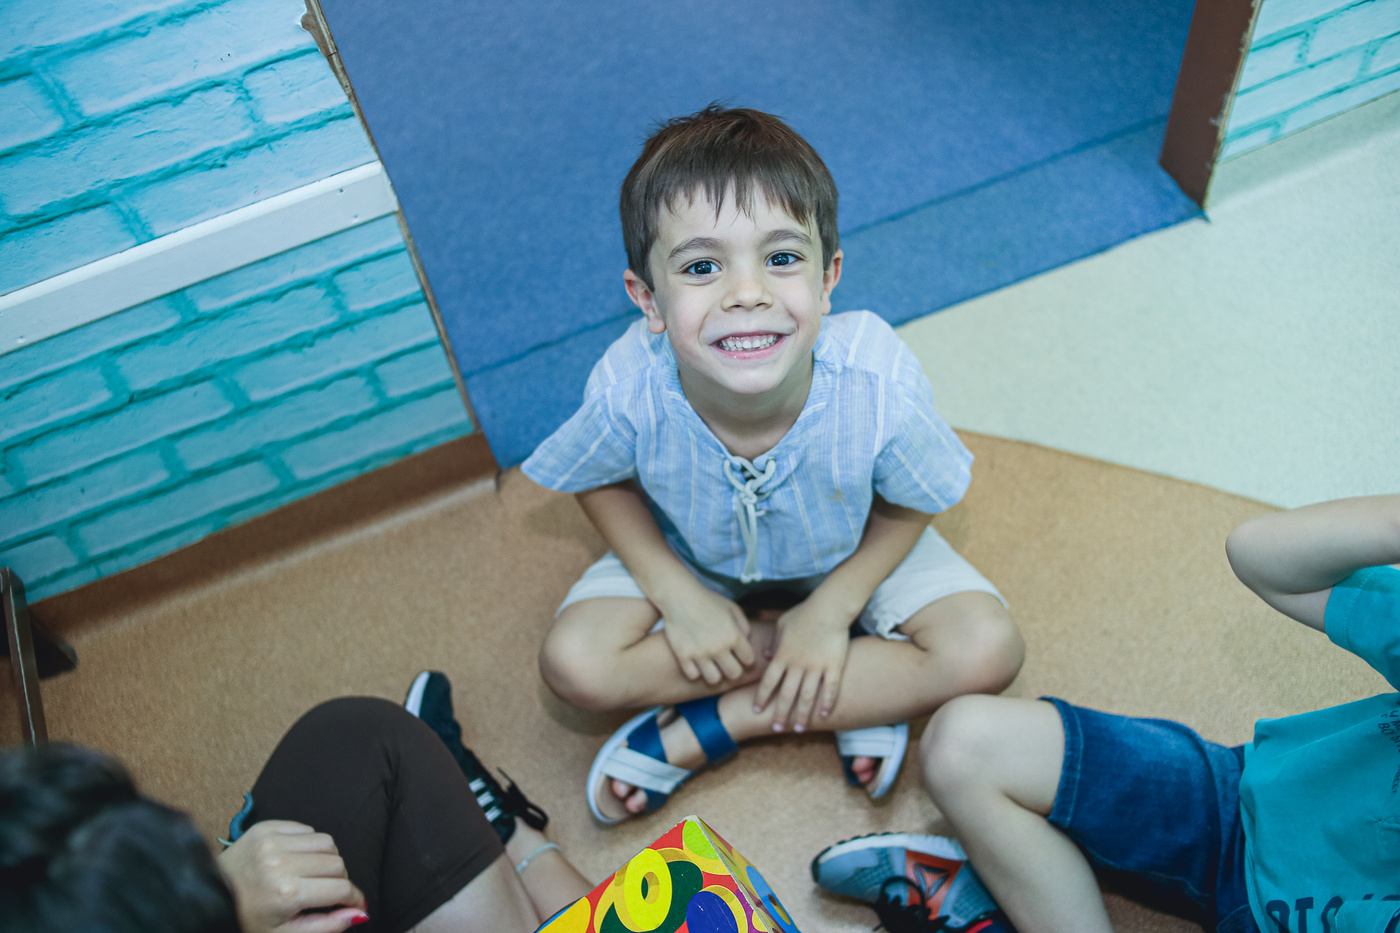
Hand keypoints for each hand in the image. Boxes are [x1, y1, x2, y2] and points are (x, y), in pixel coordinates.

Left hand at [217, 821, 367, 932]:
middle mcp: (281, 863)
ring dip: (326, 860)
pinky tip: (297, 860)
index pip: (341, 888)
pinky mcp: (266, 828)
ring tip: (311, 876)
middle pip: (337, 864)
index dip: (355, 898)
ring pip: (326, 843)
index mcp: (286, 894)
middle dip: (339, 881)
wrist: (208, 898)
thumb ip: (326, 927)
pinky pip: (307, 829)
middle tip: (327, 894)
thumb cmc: (247, 920)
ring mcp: (272, 841)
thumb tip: (360, 915)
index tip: (357, 905)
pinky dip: (309, 844)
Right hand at [656, 578, 754, 684]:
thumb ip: (743, 624)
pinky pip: (693, 675)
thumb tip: (746, 640)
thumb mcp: (731, 607)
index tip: (739, 654)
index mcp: (733, 635)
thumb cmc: (707, 600)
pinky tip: (695, 661)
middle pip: (734, 674)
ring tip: (711, 665)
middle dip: (732, 670)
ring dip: (714, 673)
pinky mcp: (683, 655)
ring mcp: (700, 653)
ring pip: (714, 680)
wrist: (679, 595)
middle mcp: (718, 647)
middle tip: (726, 663)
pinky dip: (695, 671)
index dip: (745, 658)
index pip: (749, 660)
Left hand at [753, 598, 851, 730]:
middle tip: (776, 729)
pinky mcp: (834, 666)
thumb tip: (766, 655)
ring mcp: (817, 666)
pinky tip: (824, 715)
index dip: (762, 698)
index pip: (769, 681)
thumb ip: (774, 642)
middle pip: (786, 694)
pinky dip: (827, 703)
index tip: (757, 711)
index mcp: (783, 655)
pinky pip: (830, 689)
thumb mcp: (782, 624)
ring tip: (799, 729)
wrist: (829, 607)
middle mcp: (798, 664)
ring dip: (802, 714)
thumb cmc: (805, 613)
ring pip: (807, 696)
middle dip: (780, 713)